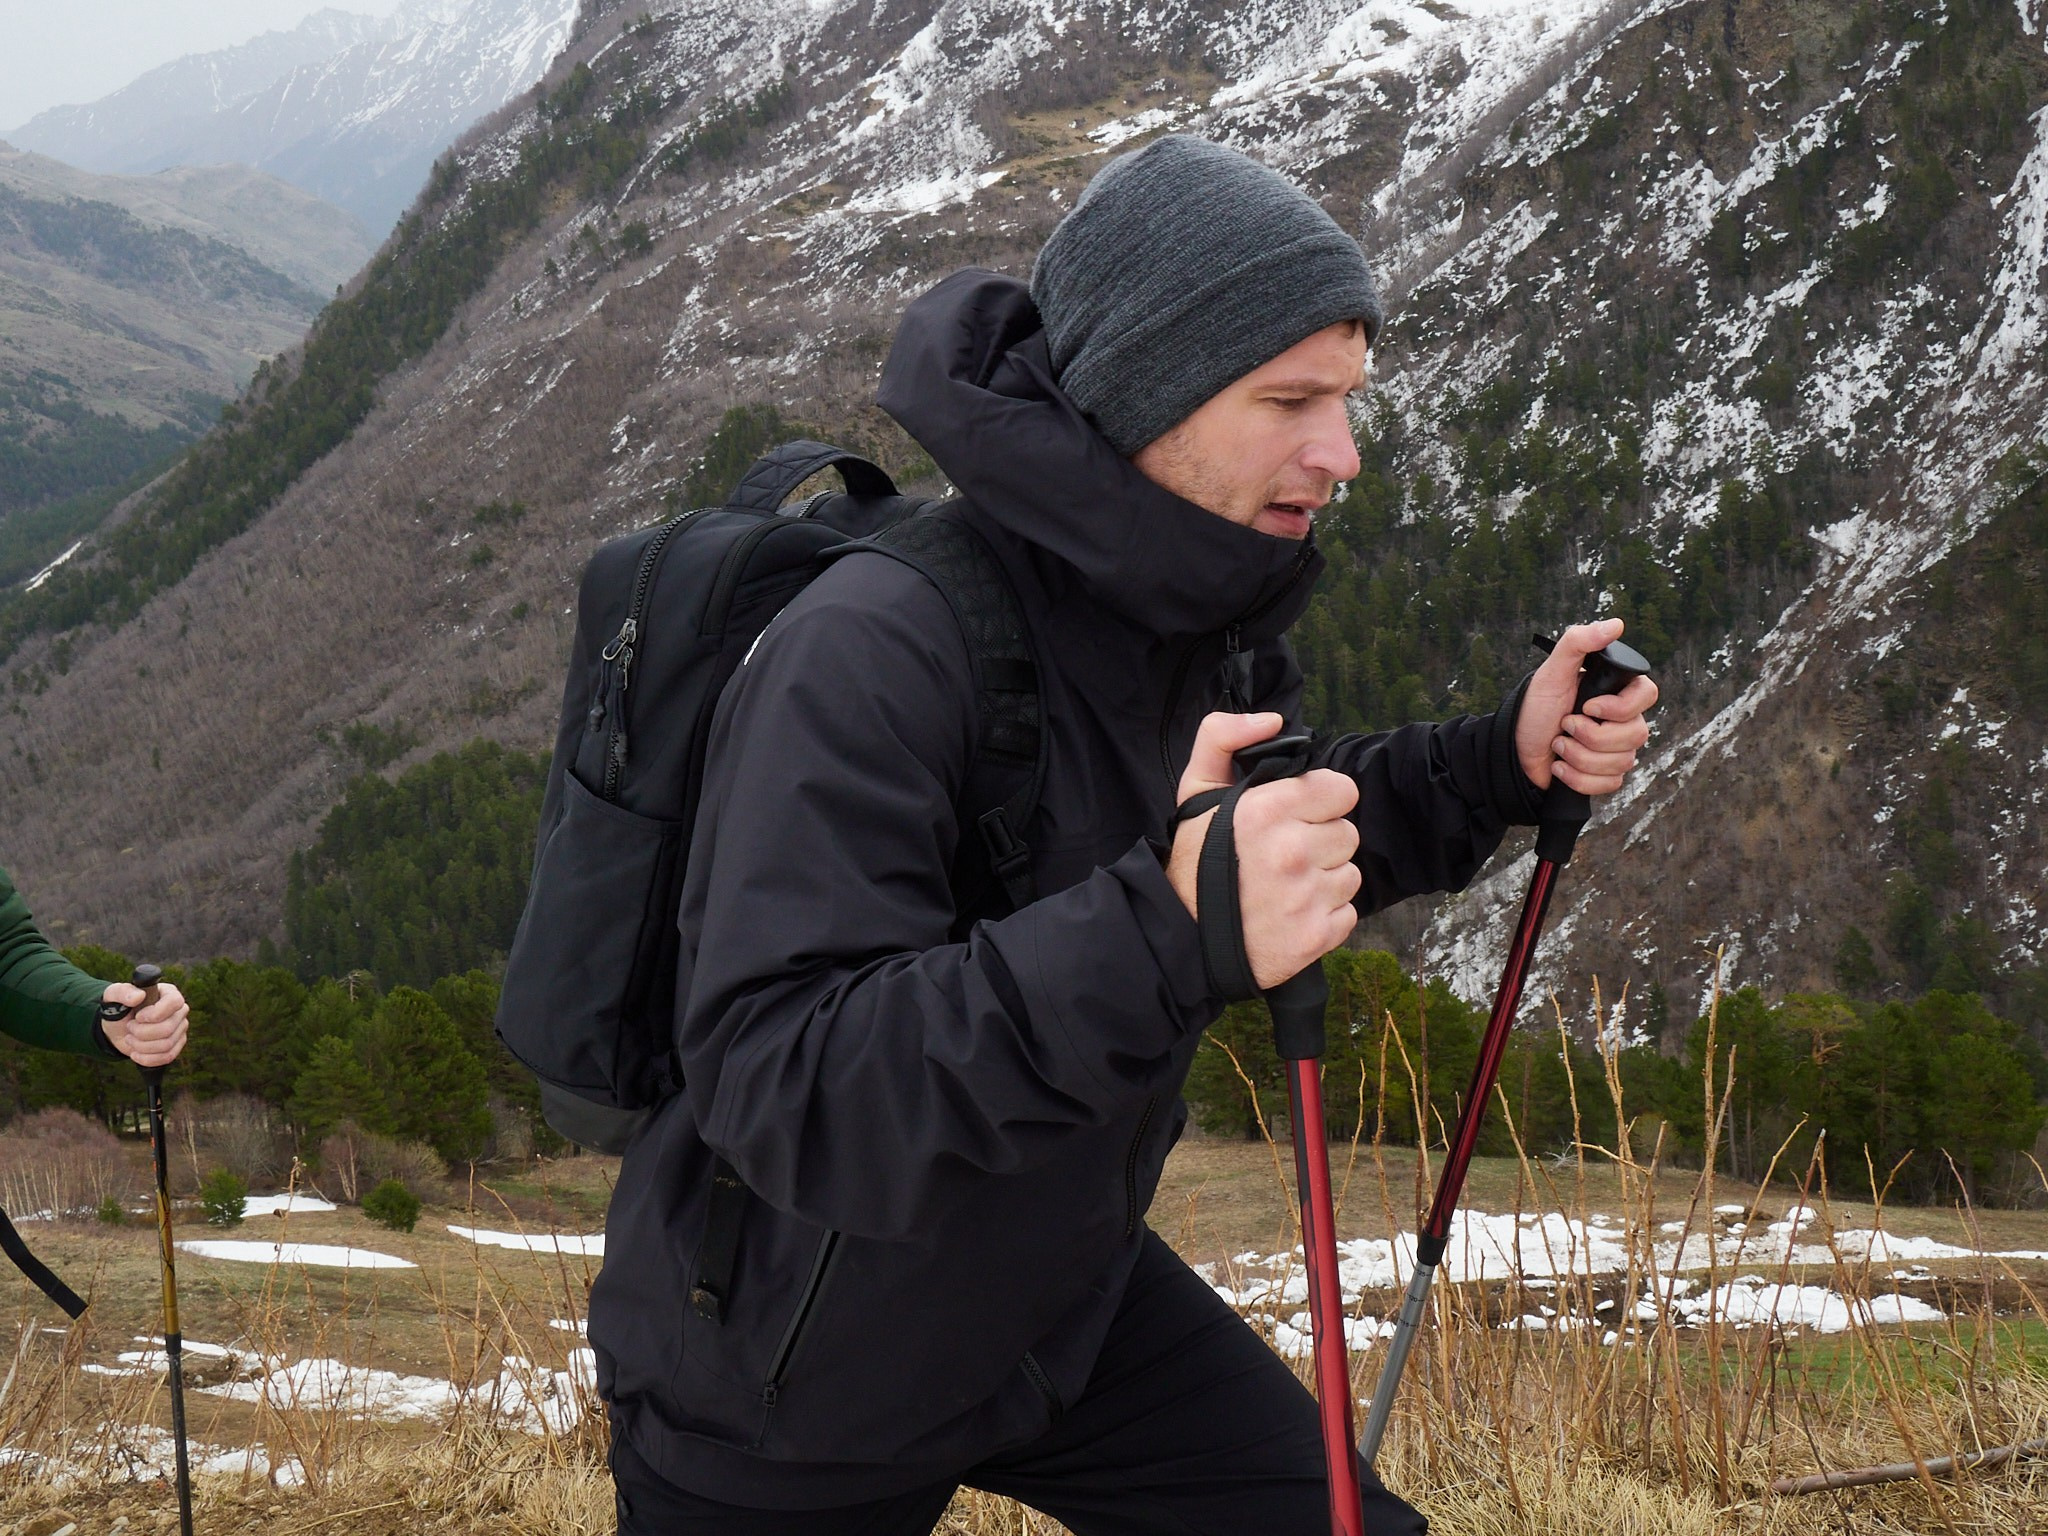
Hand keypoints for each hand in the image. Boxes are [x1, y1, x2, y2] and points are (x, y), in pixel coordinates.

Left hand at [100, 981, 187, 1067]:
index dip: (156, 1013)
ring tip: (130, 1039)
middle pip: (168, 1028)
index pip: (175, 1002)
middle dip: (141, 1033)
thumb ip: (122, 992)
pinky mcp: (176, 1045)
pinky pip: (167, 1057)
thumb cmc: (118, 1009)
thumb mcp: (113, 996)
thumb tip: (138, 996)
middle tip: (130, 1028)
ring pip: (166, 1045)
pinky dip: (147, 1058)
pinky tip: (135, 1053)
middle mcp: (179, 1011)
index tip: (138, 1017)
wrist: (118, 1029)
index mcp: (168, 993)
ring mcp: (179, 1029)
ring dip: (141, 1046)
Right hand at [1167, 712, 1361, 988]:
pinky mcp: (1316, 936)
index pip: (1342, 790)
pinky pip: (1347, 914)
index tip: (1295, 816)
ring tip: (1286, 887)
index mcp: (1267, 809)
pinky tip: (1292, 914)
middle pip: (1347, 833)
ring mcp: (1307, 897)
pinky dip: (1324, 916)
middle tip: (1283, 856)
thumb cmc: (1192, 861)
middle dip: (1320, 841)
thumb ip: (1223, 736)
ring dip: (1324, 879)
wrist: (1181, 939)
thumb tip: (1273, 719)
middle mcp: (1292, 851)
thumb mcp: (1195, 789)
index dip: (1320, 801)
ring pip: (1349, 875)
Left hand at [1515, 619, 1659, 793]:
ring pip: (1623, 762)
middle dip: (1590, 736)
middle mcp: (1623, 720)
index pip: (1648, 694)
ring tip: (1558, 746)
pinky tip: (1560, 768)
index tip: (1588, 707)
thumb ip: (1578, 643)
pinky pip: (1610, 784)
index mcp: (1616, 692)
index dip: (1620, 707)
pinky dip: (1577, 778)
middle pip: (1637, 734)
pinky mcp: (1606, 775)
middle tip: (1564, 726)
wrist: (1513, 750)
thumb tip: (1616, 624)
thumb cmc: (1533, 709)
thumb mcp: (1551, 672)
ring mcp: (1617, 750)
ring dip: (1579, 757)